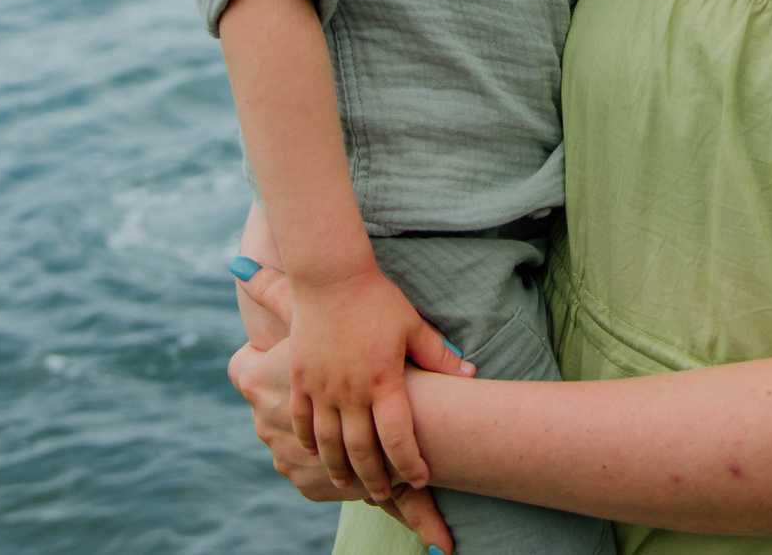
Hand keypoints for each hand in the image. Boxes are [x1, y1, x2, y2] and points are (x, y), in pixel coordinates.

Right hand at [293, 265, 469, 497]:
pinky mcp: (301, 378)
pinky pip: (302, 419)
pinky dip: (309, 439)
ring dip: (338, 466)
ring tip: (345, 482)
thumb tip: (470, 374)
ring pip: (328, 441)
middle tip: (381, 494)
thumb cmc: (377, 299)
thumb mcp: (413, 326)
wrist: (330, 276)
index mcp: (383, 380)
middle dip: (374, 477)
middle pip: (361, 449)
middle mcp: (350, 391)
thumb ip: (439, 355)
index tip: (419, 479)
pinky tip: (315, 451)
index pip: (398, 437)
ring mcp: (322, 386)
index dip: (409, 463)